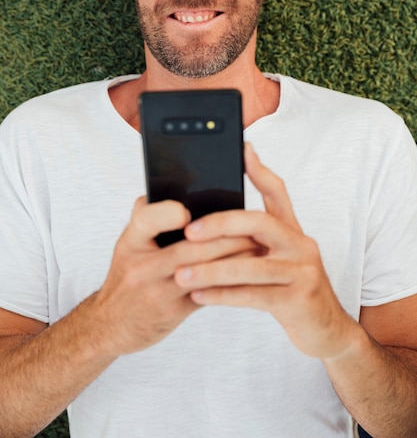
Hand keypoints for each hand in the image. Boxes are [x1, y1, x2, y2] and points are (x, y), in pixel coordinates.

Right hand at [92, 196, 256, 356]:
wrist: (111, 324)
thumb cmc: (127, 273)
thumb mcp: (128, 242)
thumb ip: (150, 215)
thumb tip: (182, 185)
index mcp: (131, 240)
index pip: (147, 220)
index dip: (169, 214)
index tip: (188, 210)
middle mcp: (142, 266)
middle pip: (189, 248)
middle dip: (225, 236)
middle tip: (252, 225)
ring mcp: (158, 291)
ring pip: (203, 271)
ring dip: (233, 257)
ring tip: (256, 245)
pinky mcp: (173, 312)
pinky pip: (207, 293)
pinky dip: (228, 281)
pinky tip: (246, 272)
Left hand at [175, 143, 358, 359]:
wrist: (326, 330)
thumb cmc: (292, 290)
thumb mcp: (280, 259)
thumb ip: (255, 240)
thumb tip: (210, 224)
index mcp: (292, 230)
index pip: (277, 192)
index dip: (259, 170)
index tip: (242, 150)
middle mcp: (301, 245)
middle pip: (259, 222)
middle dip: (221, 224)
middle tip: (188, 232)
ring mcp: (302, 272)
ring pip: (250, 265)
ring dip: (211, 270)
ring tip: (180, 274)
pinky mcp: (298, 300)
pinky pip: (252, 295)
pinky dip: (222, 295)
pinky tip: (197, 295)